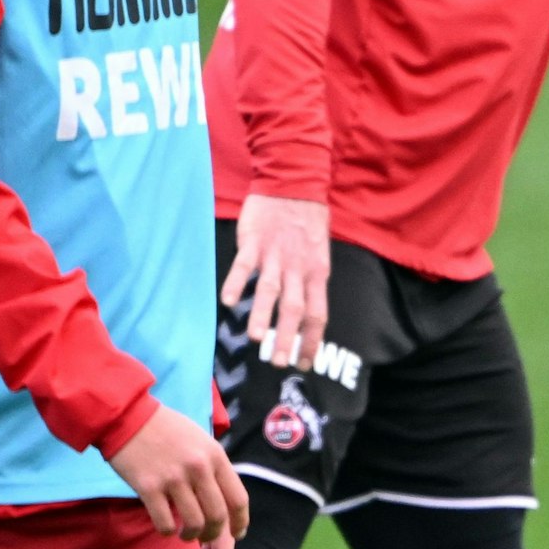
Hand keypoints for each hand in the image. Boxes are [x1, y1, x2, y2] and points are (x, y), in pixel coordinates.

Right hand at [108, 403, 250, 543]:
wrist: (129, 417)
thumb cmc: (167, 429)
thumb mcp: (201, 441)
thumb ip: (214, 466)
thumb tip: (225, 497)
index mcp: (215, 456)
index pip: (238, 498)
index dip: (240, 522)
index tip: (237, 533)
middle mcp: (199, 468)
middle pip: (217, 516)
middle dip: (214, 534)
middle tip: (206, 537)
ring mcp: (174, 478)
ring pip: (194, 523)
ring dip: (191, 535)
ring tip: (185, 534)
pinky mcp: (148, 487)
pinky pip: (164, 522)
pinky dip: (167, 531)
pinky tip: (166, 526)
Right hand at [220, 194, 330, 369]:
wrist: (293, 185)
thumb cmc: (306, 223)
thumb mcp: (318, 254)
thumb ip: (310, 283)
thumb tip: (305, 316)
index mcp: (317, 273)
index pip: (318, 314)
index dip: (312, 340)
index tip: (304, 363)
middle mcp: (298, 268)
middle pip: (295, 308)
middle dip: (287, 337)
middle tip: (278, 362)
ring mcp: (275, 255)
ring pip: (271, 289)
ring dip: (263, 314)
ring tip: (255, 338)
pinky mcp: (254, 242)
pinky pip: (244, 265)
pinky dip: (237, 282)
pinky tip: (229, 300)